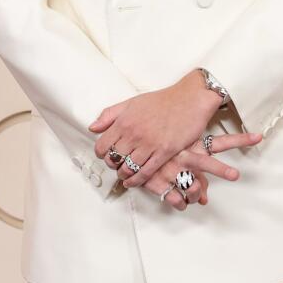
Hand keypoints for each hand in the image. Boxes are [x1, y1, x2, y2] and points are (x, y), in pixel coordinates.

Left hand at [89, 70, 231, 187]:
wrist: (190, 100)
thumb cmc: (163, 101)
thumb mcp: (131, 102)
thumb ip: (109, 115)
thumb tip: (93, 128)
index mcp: (124, 121)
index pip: (102, 145)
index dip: (101, 154)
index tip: (105, 155)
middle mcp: (134, 134)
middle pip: (113, 159)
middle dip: (113, 164)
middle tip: (117, 165)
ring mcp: (149, 144)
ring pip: (128, 168)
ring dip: (124, 174)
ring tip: (124, 174)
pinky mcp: (164, 152)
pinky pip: (146, 172)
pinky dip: (137, 180)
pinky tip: (133, 182)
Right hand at [140, 132, 265, 208]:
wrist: (124, 147)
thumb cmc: (154, 144)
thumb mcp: (173, 143)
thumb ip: (194, 161)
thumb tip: (205, 184)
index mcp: (190, 145)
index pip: (220, 141)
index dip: (240, 139)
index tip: (259, 137)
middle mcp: (183, 157)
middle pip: (206, 163)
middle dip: (221, 170)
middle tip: (235, 175)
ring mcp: (171, 170)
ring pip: (192, 188)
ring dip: (195, 195)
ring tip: (195, 197)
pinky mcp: (158, 183)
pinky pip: (176, 200)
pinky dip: (180, 204)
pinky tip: (180, 203)